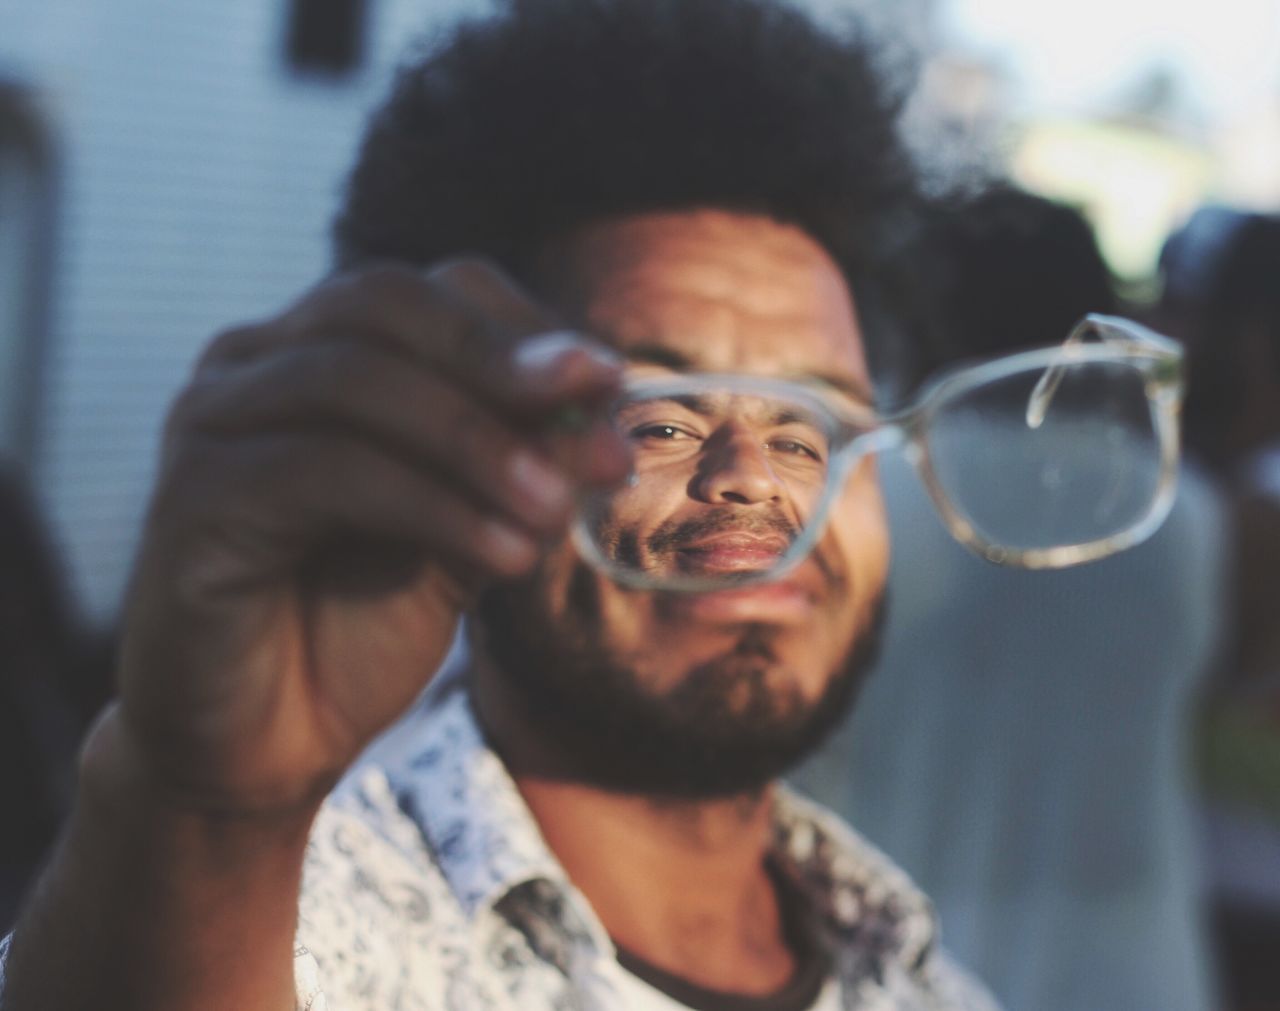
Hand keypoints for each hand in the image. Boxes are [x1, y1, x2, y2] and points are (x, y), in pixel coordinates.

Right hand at [110, 260, 627, 814]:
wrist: (268, 744)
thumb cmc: (361, 624)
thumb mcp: (468, 531)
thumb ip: (520, 469)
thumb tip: (604, 417)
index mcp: (320, 350)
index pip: (430, 291)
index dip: (524, 330)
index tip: (611, 382)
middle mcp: (253, 364)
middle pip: (382, 304)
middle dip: (501, 362)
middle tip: (596, 430)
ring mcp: (210, 420)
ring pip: (355, 380)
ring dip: (476, 442)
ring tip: (556, 512)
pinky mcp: (190, 496)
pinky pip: (322, 469)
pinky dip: (430, 504)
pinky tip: (503, 556)